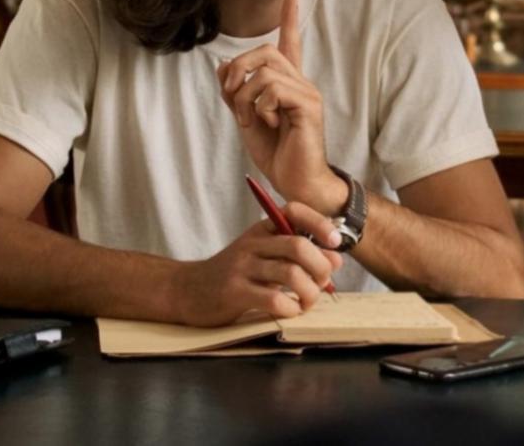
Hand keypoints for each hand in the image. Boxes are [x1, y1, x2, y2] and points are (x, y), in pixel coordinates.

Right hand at [172, 204, 344, 325]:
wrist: (187, 290)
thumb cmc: (233, 274)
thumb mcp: (261, 255)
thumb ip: (296, 255)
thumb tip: (336, 259)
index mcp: (261, 230)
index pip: (294, 211)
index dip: (320, 224)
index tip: (336, 243)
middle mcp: (252, 244)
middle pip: (299, 245)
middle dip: (321, 266)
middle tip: (324, 282)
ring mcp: (242, 267)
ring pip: (291, 273)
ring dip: (310, 292)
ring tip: (308, 301)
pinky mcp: (234, 292)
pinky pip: (274, 298)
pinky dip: (291, 308)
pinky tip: (290, 311)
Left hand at [217, 0, 347, 213]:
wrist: (296, 182)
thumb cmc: (277, 154)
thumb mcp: (246, 120)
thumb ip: (236, 93)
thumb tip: (222, 66)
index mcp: (287, 84)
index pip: (289, 43)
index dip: (290, 18)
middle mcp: (300, 82)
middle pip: (263, 51)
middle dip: (238, 70)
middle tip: (232, 99)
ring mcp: (306, 92)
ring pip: (264, 71)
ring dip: (244, 97)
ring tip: (249, 120)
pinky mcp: (307, 106)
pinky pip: (272, 90)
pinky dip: (259, 108)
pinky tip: (270, 124)